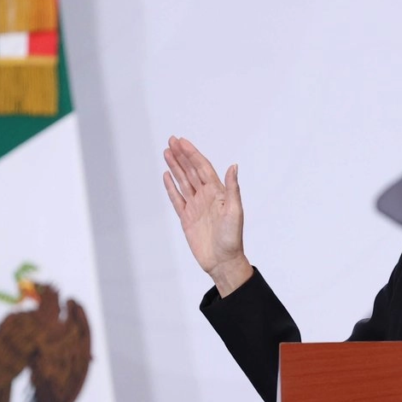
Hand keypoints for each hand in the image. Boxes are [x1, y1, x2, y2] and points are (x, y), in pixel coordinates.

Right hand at [163, 136, 252, 294]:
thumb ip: (232, 188)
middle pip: (191, 171)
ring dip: (175, 167)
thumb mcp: (235, 211)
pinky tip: (166, 175)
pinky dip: (171, 187)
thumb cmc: (232, 238)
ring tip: (166, 152)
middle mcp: (206, 197)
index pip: (203, 168)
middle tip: (171, 140)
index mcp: (218, 193)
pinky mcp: (186, 218)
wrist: (223, 261)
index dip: (192, 154)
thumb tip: (233, 166)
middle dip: (181, 156)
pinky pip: (177, 199)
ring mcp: (195, 207)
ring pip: (183, 182)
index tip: (182, 142)